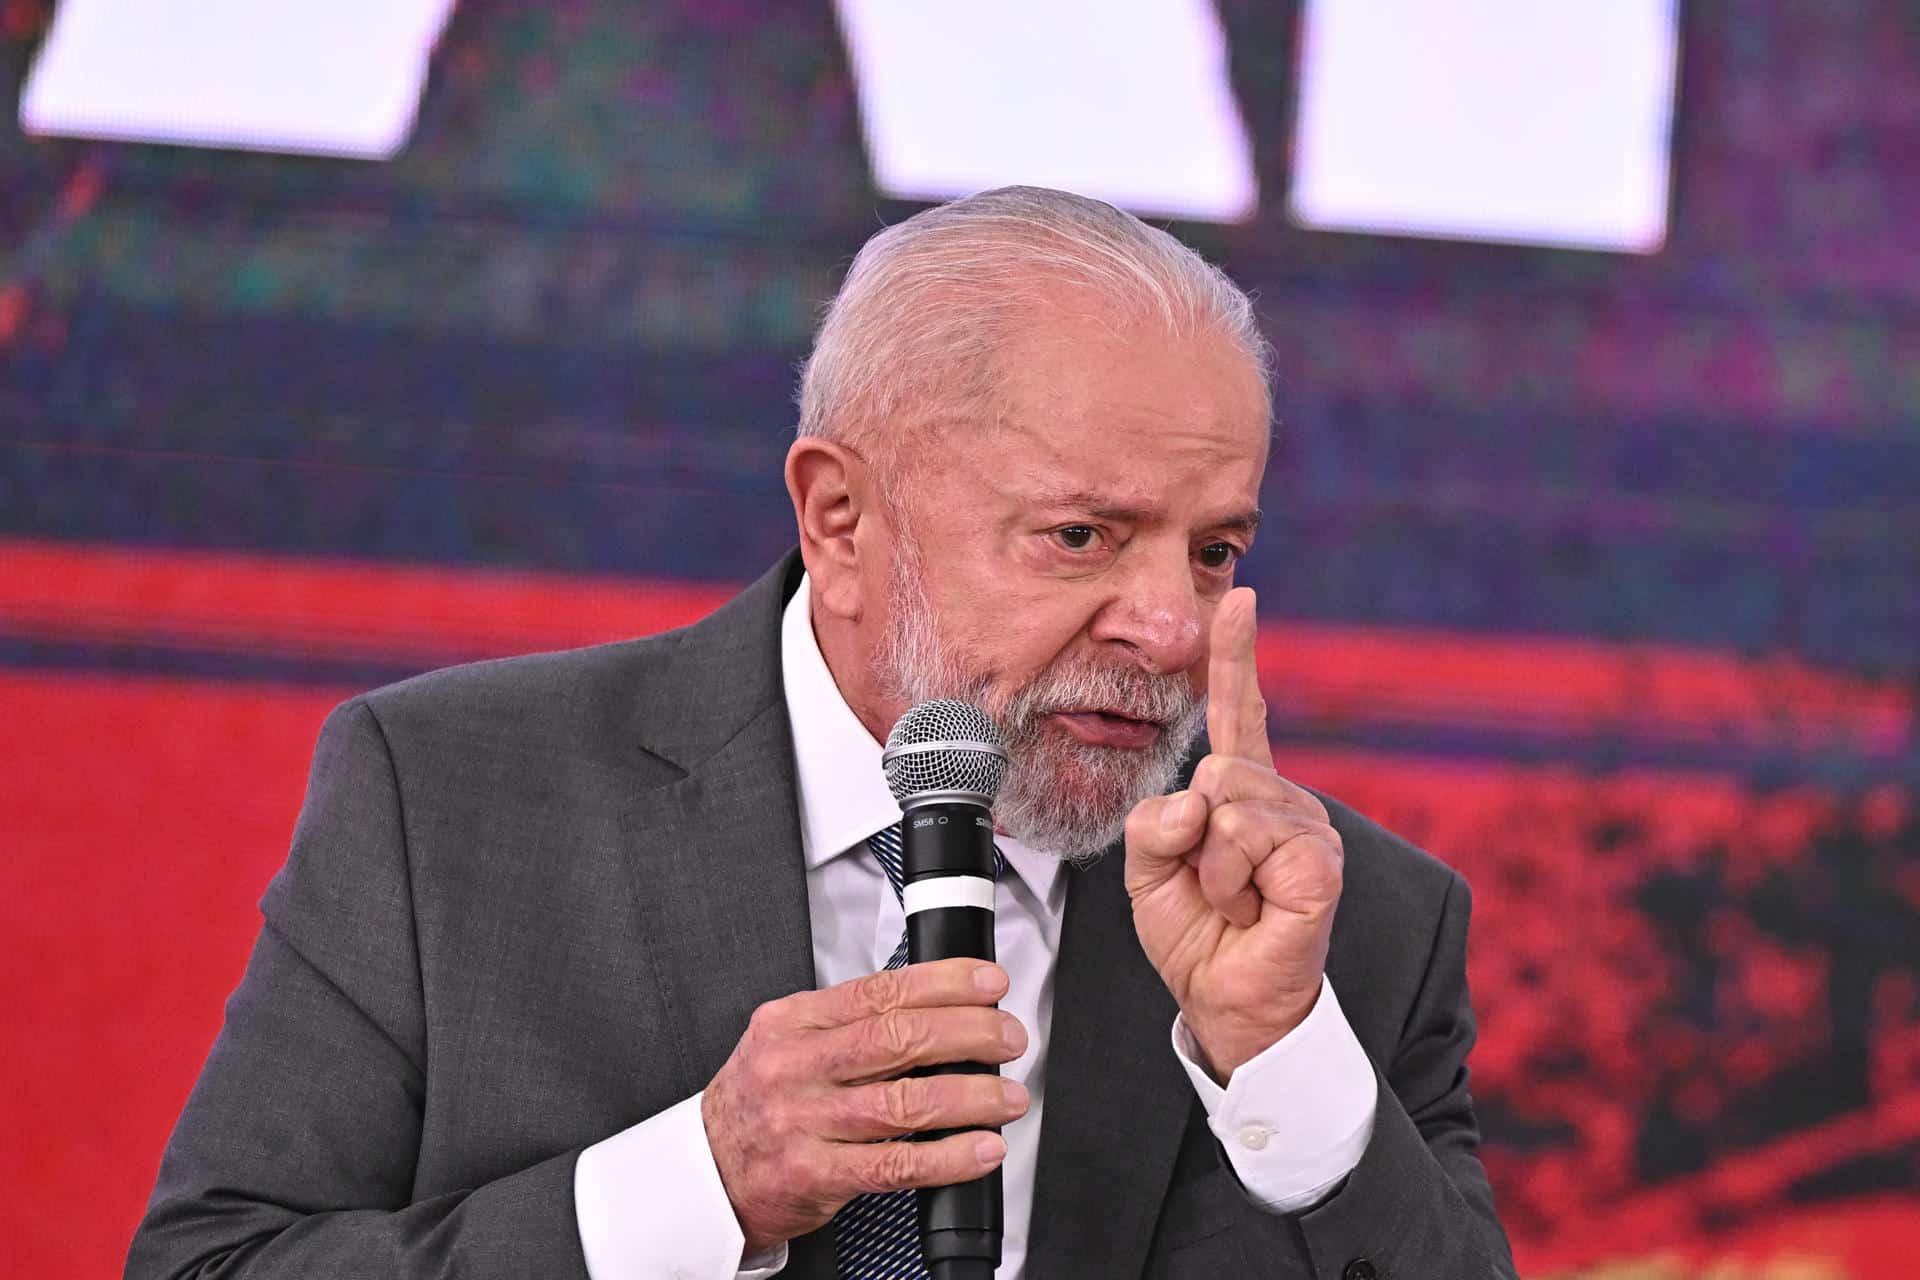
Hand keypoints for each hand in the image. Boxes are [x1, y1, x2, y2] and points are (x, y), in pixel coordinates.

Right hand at [701, 959, 1030, 1252]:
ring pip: (905, 1102)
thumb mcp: (787, 1042)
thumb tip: (939, 1007)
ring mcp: (803, 1122)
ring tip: (1009, 1097)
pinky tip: (983, 1147)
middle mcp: (796, 1067)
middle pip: (898, 1038)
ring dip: (972, 1097)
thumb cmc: (760, 1102)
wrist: (706, 1172)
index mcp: (792, 1022)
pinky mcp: (815, 1176)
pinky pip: (897, 1166)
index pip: (879, 991)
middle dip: (969, 1033)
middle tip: (1008, 1037)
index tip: (989, 983)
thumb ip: (848, 1023)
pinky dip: (950, 1157)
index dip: (944, 983)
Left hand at [1124, 587, 1344, 1079]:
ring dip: (1210, 867)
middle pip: (1217, 767)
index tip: (1238, 597)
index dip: (1236, 655)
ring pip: (1229, 805)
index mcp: (1241, 790)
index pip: (1237, 711)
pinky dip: (1230, 884)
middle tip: (1211, 883)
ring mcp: (1309, 828)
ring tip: (1234, 900)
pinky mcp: (1321, 862)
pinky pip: (1248, 840)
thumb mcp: (1148, 869)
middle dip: (1192, 834)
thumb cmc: (1195, 932)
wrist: (1226, 999)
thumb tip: (1198, 800)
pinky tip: (1254, 910)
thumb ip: (1154, 822)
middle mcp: (1283, 798)